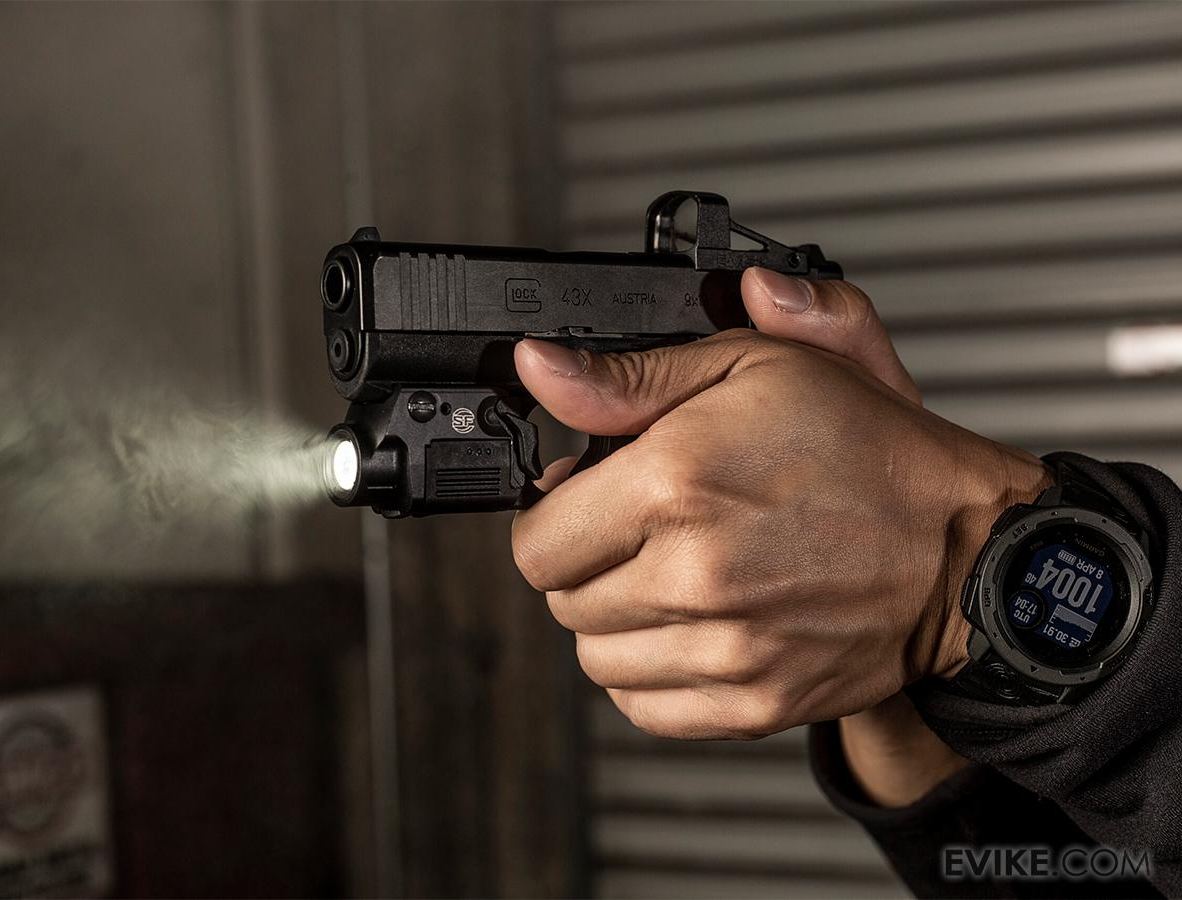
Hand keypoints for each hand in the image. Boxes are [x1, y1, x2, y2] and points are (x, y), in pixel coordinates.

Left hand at [512, 270, 1049, 739]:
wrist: (960, 551)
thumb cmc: (866, 450)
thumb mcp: (748, 366)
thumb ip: (626, 377)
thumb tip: (540, 369)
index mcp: (675, 483)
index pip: (536, 540)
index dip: (554, 514)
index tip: (587, 501)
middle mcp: (691, 575)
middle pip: (561, 600)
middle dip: (587, 561)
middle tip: (642, 531)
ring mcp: (724, 649)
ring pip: (595, 657)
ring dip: (616, 618)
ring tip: (672, 576)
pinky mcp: (752, 704)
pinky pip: (643, 706)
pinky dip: (650, 671)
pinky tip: (692, 626)